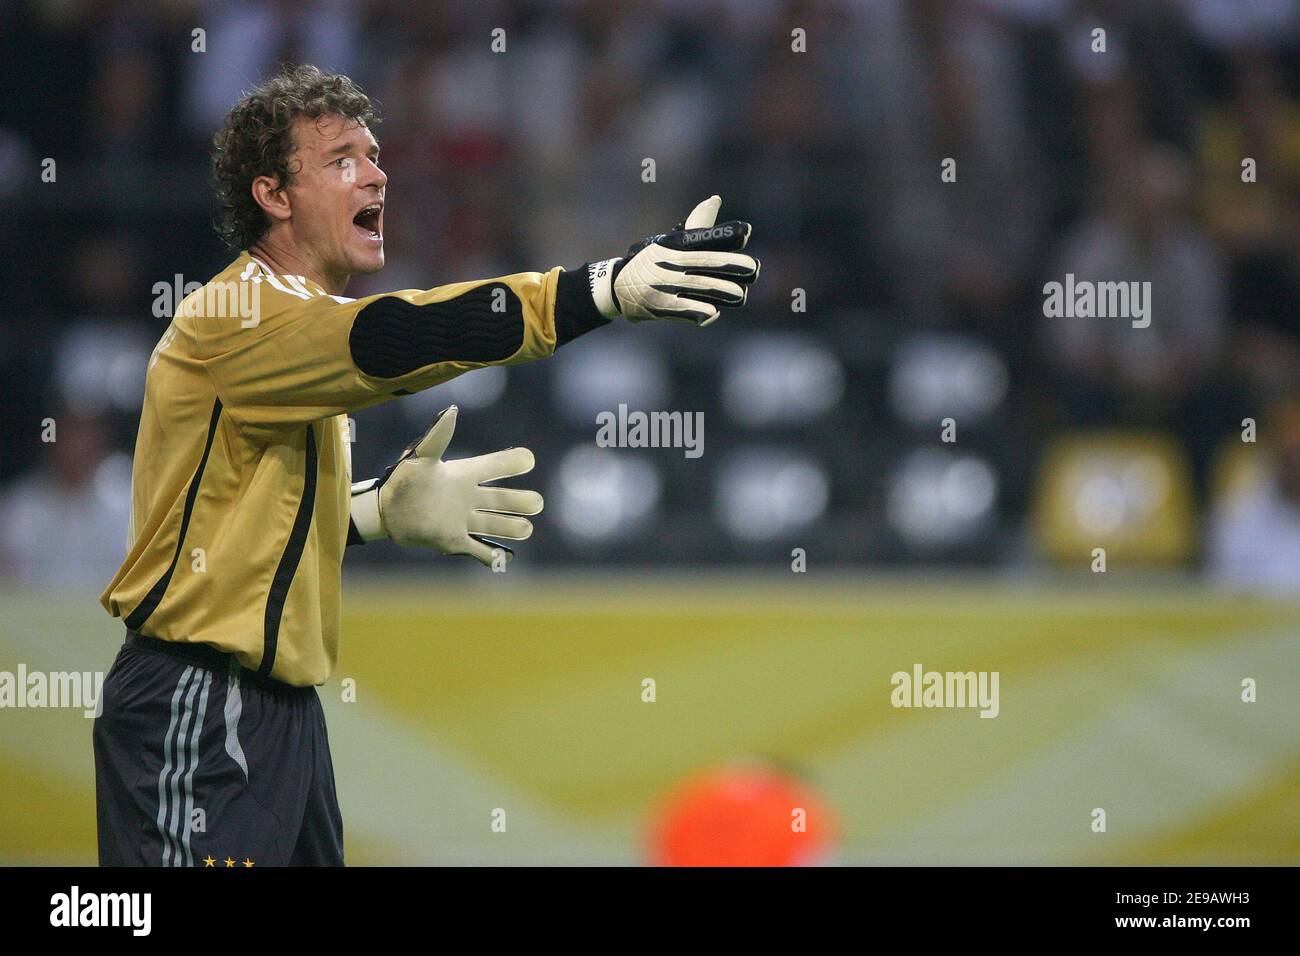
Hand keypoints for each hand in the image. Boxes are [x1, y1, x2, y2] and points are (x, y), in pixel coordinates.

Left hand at [350, 406, 541, 565]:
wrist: (385, 511)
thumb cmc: (402, 479)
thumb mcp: (420, 456)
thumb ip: (437, 436)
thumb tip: (452, 410)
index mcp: (465, 474)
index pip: (497, 466)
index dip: (514, 462)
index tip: (528, 460)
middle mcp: (470, 497)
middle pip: (505, 500)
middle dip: (523, 501)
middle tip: (535, 503)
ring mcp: (465, 520)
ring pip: (498, 525)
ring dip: (514, 528)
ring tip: (526, 528)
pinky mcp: (455, 541)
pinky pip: (479, 549)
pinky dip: (493, 555)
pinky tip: (506, 557)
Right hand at [587, 195, 759, 325]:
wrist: (615, 287)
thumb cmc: (650, 262)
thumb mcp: (670, 241)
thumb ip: (698, 226)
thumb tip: (716, 200)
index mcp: (679, 243)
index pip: (709, 235)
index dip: (732, 233)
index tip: (746, 232)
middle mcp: (675, 261)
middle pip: (718, 263)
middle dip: (742, 267)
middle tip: (752, 270)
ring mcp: (670, 284)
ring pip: (714, 289)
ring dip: (731, 293)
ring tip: (736, 294)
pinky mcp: (665, 307)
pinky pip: (697, 311)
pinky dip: (708, 312)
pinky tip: (712, 311)